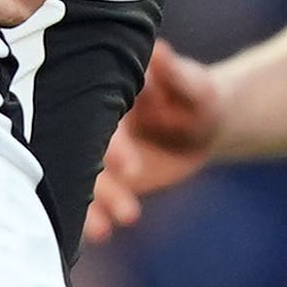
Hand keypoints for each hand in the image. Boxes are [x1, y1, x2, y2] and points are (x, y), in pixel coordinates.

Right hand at [87, 42, 228, 242]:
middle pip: (84, 153)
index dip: (113, 144)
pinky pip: (91, 198)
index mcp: (108, 93)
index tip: (131, 168)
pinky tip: (98, 235)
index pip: (100, 116)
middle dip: (99, 183)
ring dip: (91, 206)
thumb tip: (161, 51)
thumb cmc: (201, 97)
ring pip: (83, 179)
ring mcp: (95, 152)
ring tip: (104, 233)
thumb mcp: (195, 85)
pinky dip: (92, 217)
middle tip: (125, 211)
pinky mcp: (104, 177)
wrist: (203, 126)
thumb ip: (177, 73)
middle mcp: (94, 123)